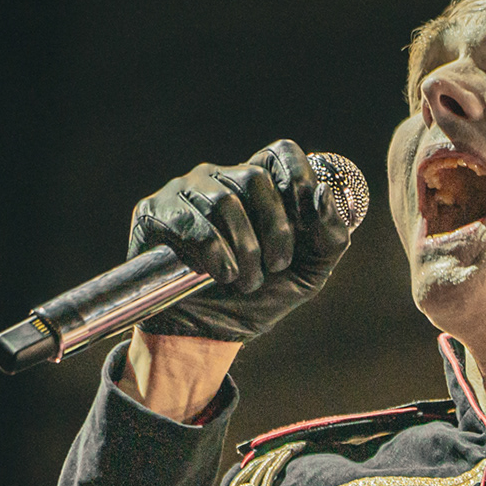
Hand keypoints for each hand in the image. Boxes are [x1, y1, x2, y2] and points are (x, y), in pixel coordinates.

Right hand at [128, 139, 352, 341]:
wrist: (210, 333)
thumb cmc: (260, 298)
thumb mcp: (309, 273)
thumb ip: (330, 236)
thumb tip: (322, 195)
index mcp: (260, 187)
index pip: (281, 153)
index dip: (298, 180)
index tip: (306, 223)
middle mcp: (221, 179)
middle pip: (255, 178)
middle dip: (274, 231)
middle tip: (274, 267)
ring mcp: (185, 190)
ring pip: (224, 200)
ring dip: (244, 249)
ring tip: (245, 281)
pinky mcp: (156, 211)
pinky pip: (190, 220)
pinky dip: (213, 251)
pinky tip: (221, 274)